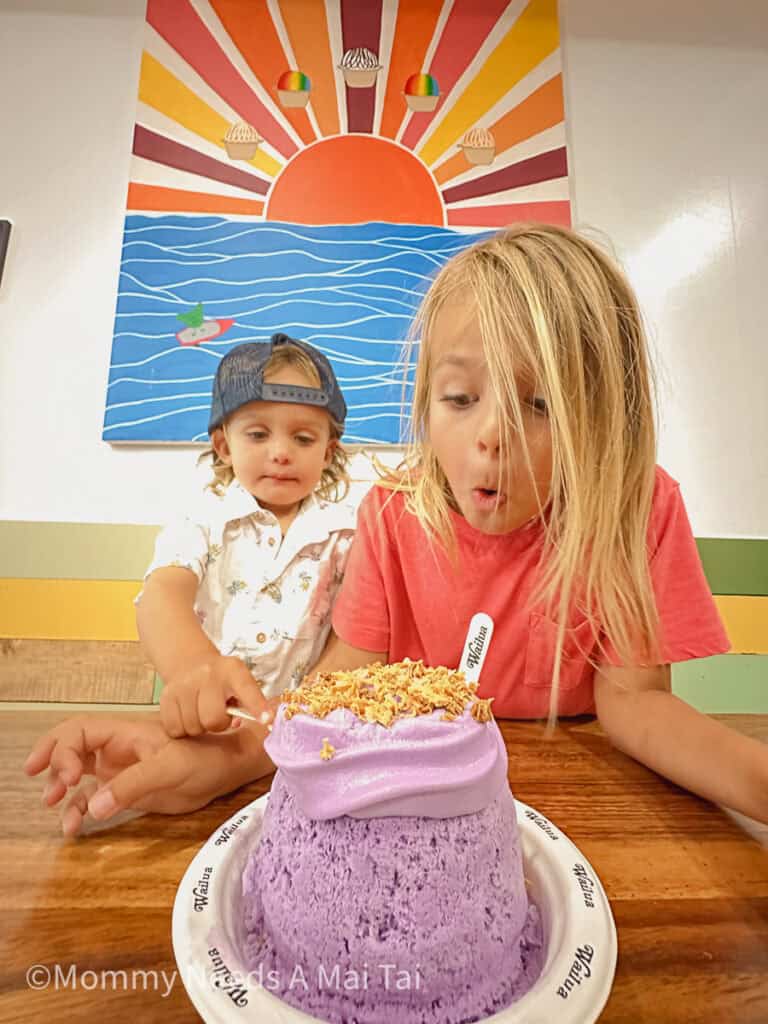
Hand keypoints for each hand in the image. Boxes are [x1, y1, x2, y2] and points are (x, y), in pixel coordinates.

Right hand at [23, 714, 257, 836]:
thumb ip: (134, 784)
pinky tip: (74, 826)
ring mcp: (120, 769)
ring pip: (77, 772)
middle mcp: (116, 748)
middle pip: (71, 745)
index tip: (68, 777)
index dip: (64, 749)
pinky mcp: (126, 790)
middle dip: (51, 756)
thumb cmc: (205, 757)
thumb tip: (95, 807)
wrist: (227, 769)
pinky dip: (78, 809)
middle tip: (35, 774)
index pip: (80, 731)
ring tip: (53, 803)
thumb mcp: (171, 767)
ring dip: (60, 786)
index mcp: (125, 732)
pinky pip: (92, 797)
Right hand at [160, 655, 273, 737]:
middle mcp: (208, 674)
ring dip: (199, 727)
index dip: (258, 707)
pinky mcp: (167, 695)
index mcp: (234, 671)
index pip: (248, 690)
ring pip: (193, 726)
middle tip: (217, 715)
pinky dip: (181, 728)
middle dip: (217, 724)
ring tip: (201, 712)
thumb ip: (249, 701)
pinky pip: (175, 728)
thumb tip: (263, 725)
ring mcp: (185, 684)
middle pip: (213, 719)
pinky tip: (187, 715)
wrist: (191, 662)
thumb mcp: (240, 681)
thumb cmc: (222, 680)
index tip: (267, 720)